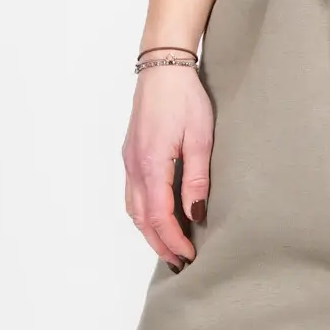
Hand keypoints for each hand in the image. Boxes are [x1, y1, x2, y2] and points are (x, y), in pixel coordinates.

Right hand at [123, 58, 212, 268]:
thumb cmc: (184, 98)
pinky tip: (157, 217)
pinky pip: (132, 194)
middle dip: (160, 243)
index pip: (159, 216)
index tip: (189, 255)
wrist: (163, 67)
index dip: (173, 240)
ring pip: (133, 209)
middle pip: (141, 219)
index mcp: (151, 164)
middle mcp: (134, 166)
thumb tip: (196, 214)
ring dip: (149, 231)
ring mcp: (129, 161)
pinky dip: (143, 214)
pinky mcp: (130, 155)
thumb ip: (196, 179)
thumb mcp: (200, 138)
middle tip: (179, 262)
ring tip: (169, 246)